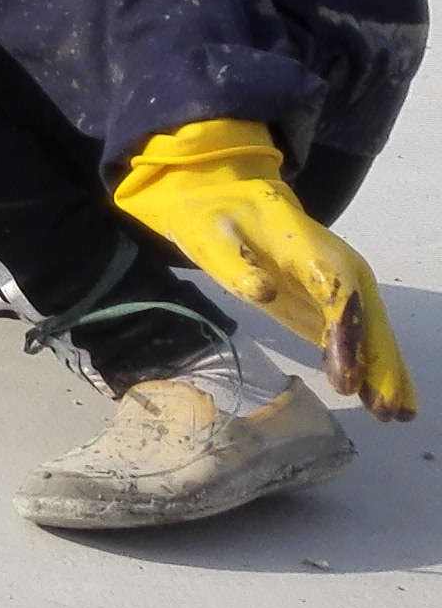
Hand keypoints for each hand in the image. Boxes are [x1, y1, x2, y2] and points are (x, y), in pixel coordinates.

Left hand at [118, 121, 413, 419]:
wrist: (227, 192)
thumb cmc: (216, 215)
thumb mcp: (211, 232)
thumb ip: (237, 263)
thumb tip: (263, 292)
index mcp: (309, 247)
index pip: (337, 294)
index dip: (347, 336)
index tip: (348, 378)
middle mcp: (338, 266)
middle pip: (366, 316)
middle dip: (377, 362)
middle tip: (387, 410)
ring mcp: (341, 284)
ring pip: (371, 328)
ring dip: (385, 371)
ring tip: (396, 415)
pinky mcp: (331, 301)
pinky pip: (357, 334)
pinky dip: (371, 365)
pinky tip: (380, 397)